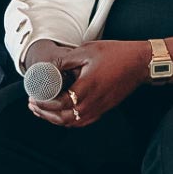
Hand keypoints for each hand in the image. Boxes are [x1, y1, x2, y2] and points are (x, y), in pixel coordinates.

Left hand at [27, 39, 149, 127]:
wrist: (140, 63)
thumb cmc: (115, 54)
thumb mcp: (86, 51)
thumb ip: (65, 60)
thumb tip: (47, 67)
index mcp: (87, 87)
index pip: (59, 103)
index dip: (44, 102)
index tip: (33, 97)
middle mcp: (93, 102)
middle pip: (63, 117)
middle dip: (45, 113)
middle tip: (33, 105)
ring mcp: (100, 108)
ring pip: (73, 122)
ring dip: (55, 119)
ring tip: (42, 111)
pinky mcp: (104, 109)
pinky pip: (83, 121)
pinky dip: (69, 121)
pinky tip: (61, 115)